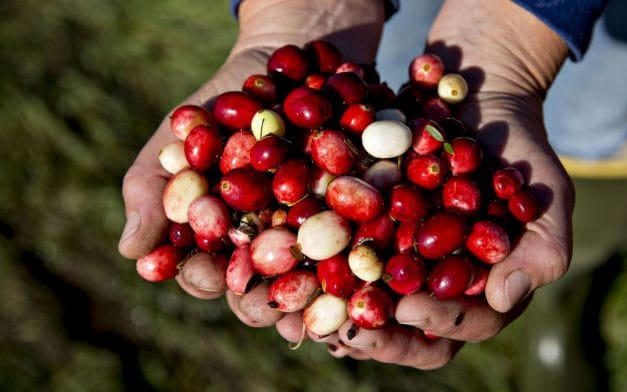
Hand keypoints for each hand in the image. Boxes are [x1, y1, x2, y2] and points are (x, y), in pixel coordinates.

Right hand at [117, 0, 385, 340]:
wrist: (284, 62)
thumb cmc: (222, 106)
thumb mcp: (180, 139)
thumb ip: (152, 191)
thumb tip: (131, 252)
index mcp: (220, 240)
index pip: (205, 274)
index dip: (204, 279)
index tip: (208, 274)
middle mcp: (264, 250)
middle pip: (258, 295)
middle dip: (259, 305)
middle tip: (266, 304)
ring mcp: (309, 240)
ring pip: (308, 288)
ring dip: (310, 307)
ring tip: (312, 314)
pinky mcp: (353, 222)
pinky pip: (355, 255)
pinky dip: (355, 272)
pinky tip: (356, 287)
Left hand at [324, 0, 573, 367]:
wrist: (478, 98)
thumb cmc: (520, 151)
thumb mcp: (547, 196)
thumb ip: (543, 250)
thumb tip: (504, 299)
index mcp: (481, 289)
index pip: (461, 326)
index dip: (436, 323)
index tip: (407, 305)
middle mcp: (436, 283)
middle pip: (407, 331)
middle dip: (378, 337)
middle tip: (348, 331)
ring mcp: (400, 259)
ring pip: (367, 304)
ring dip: (337, 317)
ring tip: (309, 319)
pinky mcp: (367, 229)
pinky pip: (339, 258)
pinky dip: (319, 268)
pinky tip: (295, 270)